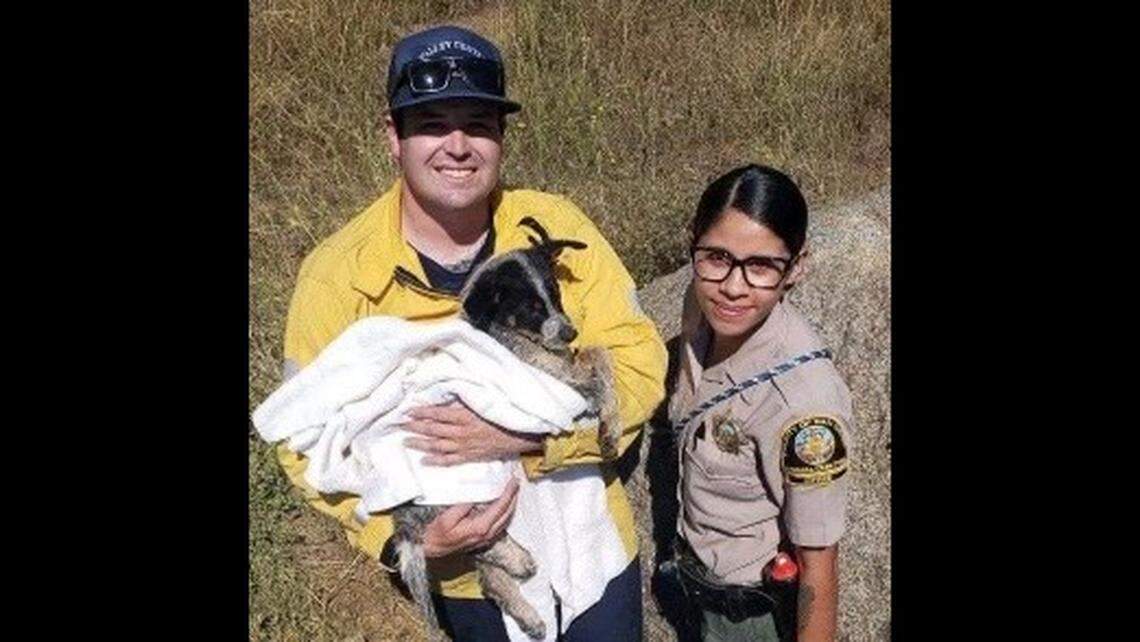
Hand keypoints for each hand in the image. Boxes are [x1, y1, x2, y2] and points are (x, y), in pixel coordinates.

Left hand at [403, 400, 543, 465]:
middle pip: (433, 430)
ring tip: (406, 441)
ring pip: (437, 446)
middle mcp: (461, 432)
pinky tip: (424, 460)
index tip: (407, 411)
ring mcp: (464, 446)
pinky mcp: (469, 456)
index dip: (421, 412)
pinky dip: (435, 460)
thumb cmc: (501, 416)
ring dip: (420, 444)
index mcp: (465, 416)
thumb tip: (446, 397)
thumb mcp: (482, 404)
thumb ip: (463, 401)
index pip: (437, 414)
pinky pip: (449, 460)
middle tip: (400, 425)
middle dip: (415, 427)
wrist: (518, 435)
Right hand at [422, 478, 519, 557]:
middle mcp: (487, 534)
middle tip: (515, 484)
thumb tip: (477, 494)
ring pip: (506, 520)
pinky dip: (505, 514)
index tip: (513, 482)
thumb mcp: (448, 516)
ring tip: (512, 492)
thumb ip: (464, 505)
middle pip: (508, 513)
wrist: (432, 548)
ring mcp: (487, 538)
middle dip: (513, 497)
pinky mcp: (484, 539)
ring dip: (510, 505)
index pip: (501, 507)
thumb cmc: (438, 534)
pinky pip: (501, 525)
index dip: (509, 493)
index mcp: (480, 527)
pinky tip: (503, 507)